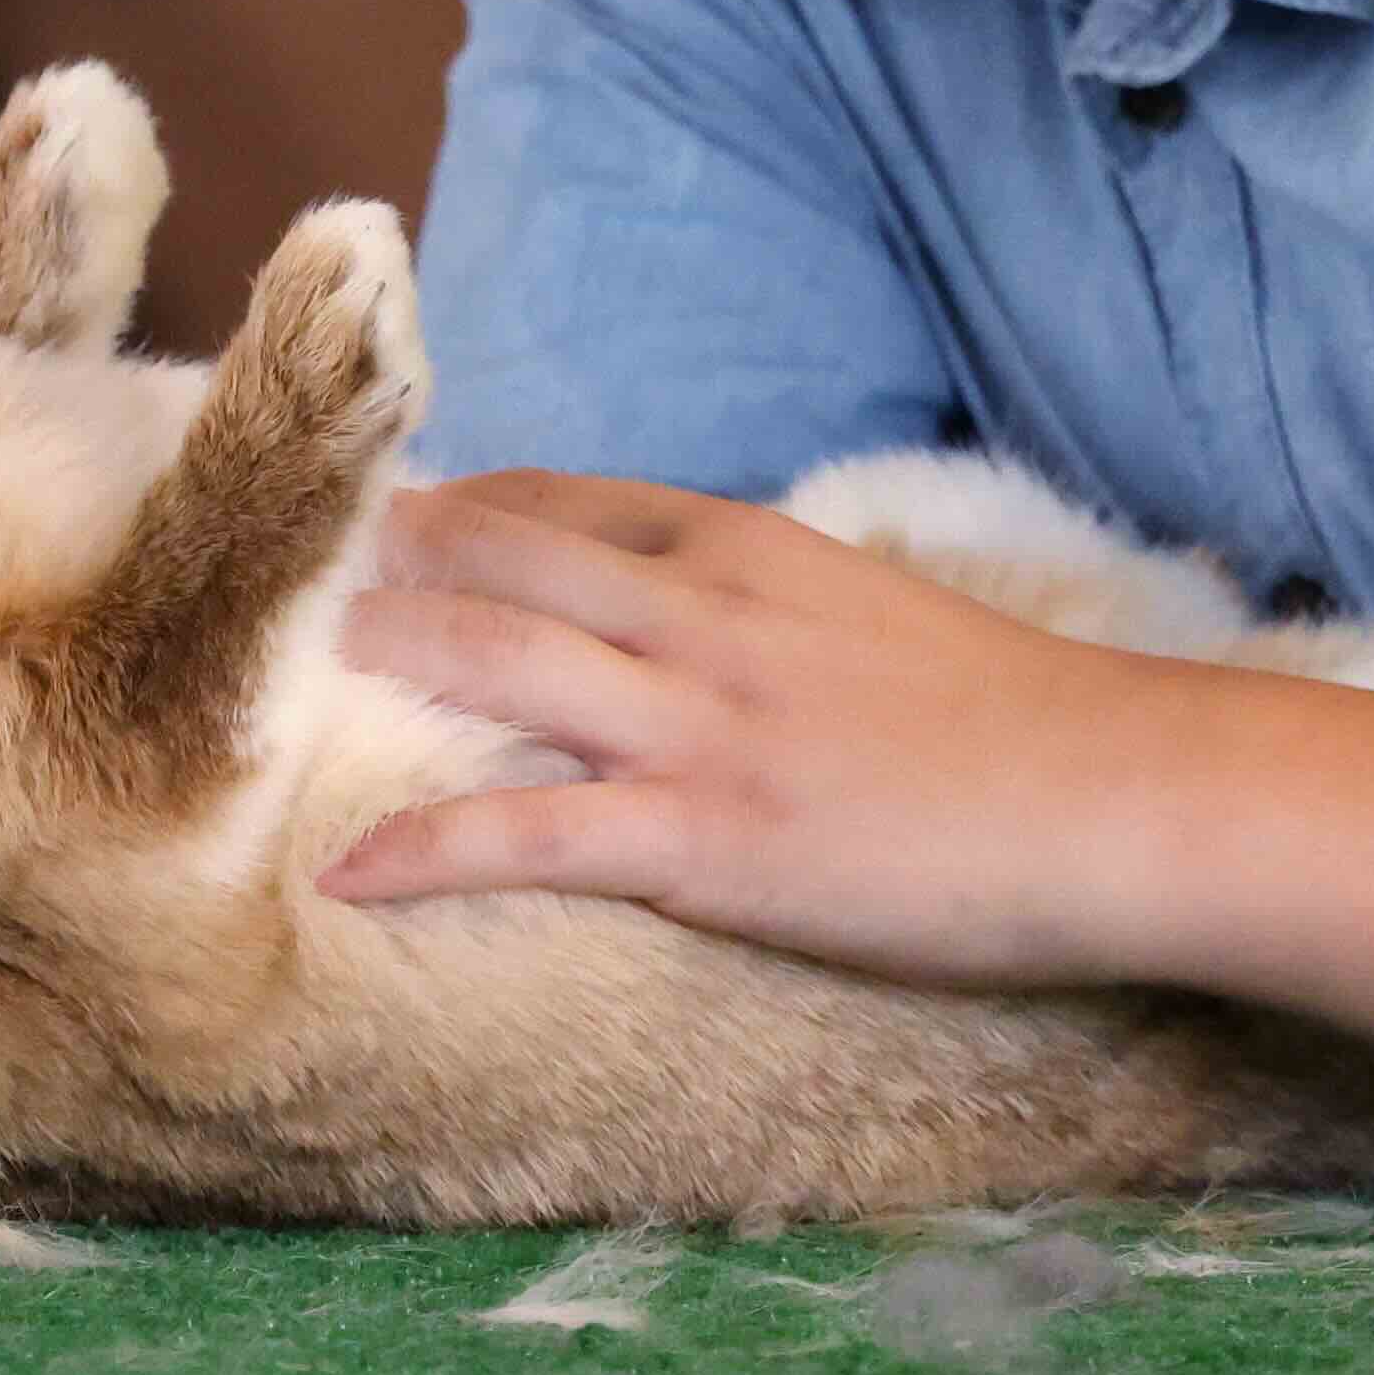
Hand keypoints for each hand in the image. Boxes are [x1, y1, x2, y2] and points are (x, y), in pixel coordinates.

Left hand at [321, 473, 1231, 987]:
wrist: (1116, 795)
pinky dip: (427, 847)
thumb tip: (711, 627)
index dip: (452, 507)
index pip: (563, 500)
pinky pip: (532, 830)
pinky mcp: (708, 835)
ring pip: (490, 659)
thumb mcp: (882, 620)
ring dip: (370, 660)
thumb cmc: (1020, 725)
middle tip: (263, 575)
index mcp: (750, 551)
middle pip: (497, 557)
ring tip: (256, 678)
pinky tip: (348, 874)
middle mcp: (705, 613)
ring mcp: (699, 722)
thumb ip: (779, 610)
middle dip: (372, 559)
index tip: (367, 518)